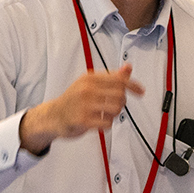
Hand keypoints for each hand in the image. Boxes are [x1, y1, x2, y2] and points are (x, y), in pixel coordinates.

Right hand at [19, 63, 143, 154]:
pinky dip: (107, 125)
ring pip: (116, 109)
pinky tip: (99, 122)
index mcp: (90, 78)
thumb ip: (111, 77)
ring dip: (114, 115)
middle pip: (120, 95)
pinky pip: (107, 123)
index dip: (133, 85)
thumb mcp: (90, 84)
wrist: (52, 116)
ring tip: (105, 114)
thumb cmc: (74, 99)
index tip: (141, 91)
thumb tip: (128, 67)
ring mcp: (84, 105)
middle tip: (113, 107)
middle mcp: (87, 89)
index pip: (119, 79)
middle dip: (121, 103)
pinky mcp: (83, 120)